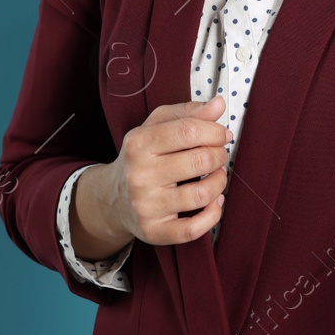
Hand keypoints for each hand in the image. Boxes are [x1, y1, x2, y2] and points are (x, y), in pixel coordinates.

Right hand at [73, 95, 232, 256]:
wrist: (112, 199)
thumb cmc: (141, 158)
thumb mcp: (155, 127)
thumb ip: (187, 113)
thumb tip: (218, 104)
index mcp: (139, 143)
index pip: (188, 130)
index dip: (215, 131)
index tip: (223, 135)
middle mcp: (140, 174)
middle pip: (200, 160)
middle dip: (219, 155)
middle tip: (219, 155)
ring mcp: (146, 205)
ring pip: (201, 194)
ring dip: (220, 183)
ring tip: (216, 177)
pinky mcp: (153, 230)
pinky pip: (193, 229)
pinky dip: (212, 215)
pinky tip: (213, 202)